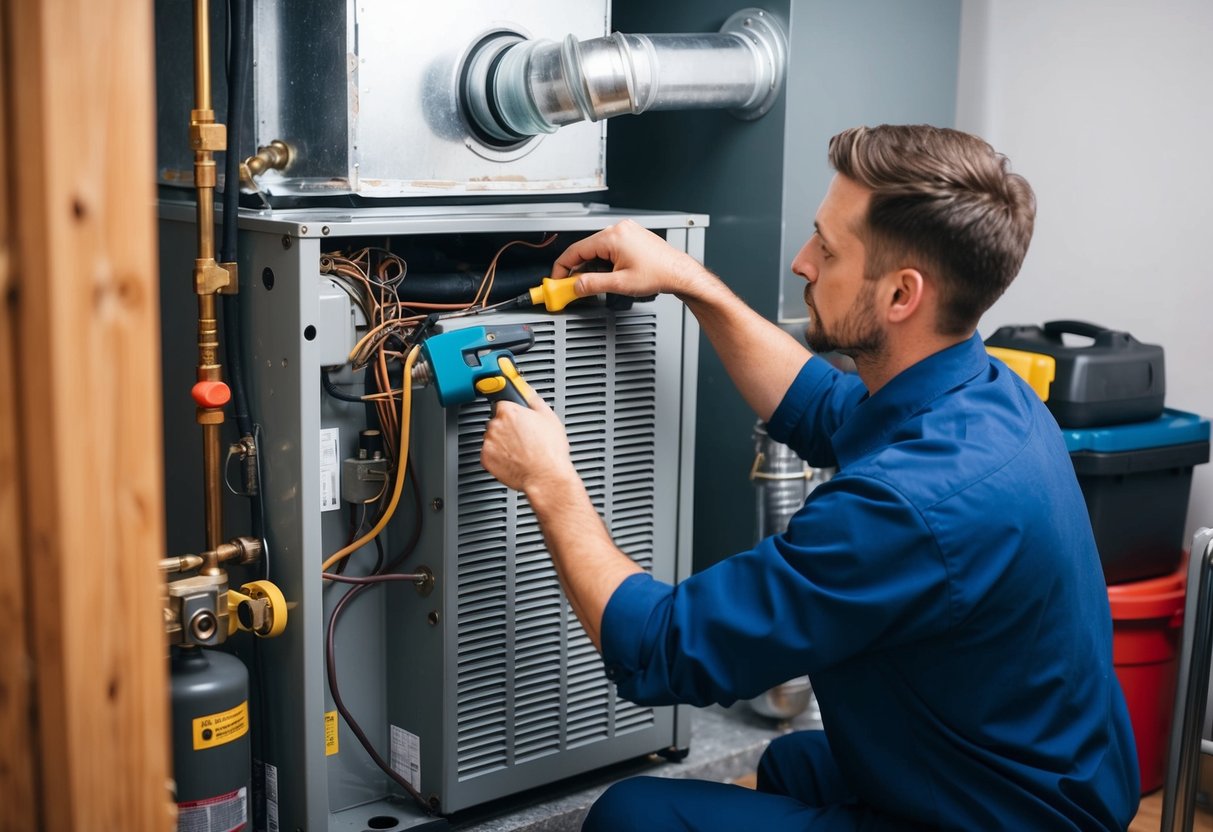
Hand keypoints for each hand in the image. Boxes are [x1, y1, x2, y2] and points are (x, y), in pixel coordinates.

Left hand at [481, 385, 578, 494]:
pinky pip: (489, 454)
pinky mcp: (486, 459)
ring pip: (493, 438)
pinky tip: (514, 458)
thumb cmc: (549, 451)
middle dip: (508, 428)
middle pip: (497, 421)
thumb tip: (528, 392)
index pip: (503, 404)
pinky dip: (498, 456)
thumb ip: (534, 400)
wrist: (545, 476)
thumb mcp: (549, 417)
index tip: (517, 417)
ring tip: (520, 450)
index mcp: (509, 411)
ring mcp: (489, 442)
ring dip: (502, 442)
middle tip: (523, 437)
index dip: (513, 412)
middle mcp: (495, 425)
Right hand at [551, 219, 707, 299]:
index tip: (556, 279)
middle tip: (571, 287)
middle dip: (577, 269)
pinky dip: (602, 262)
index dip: (562, 267)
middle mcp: (618, 229)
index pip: (576, 250)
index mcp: (613, 236)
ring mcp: (625, 231)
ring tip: (596, 283)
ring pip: (596, 250)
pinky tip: (607, 275)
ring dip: (591, 267)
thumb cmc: (659, 274)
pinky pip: (608, 248)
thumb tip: (575, 286)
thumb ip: (593, 284)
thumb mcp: (620, 284)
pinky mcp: (630, 237)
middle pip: (585, 249)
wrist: (679, 272)